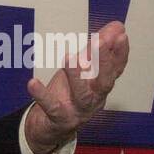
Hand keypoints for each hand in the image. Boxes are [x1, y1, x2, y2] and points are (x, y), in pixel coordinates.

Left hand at [24, 20, 128, 153]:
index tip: (121, 35)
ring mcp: (78, 111)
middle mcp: (95, 99)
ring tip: (69, 58)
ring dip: (76, 76)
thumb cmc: (70, 94)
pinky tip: (33, 82)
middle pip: (104, 82)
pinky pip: (52, 108)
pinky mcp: (59, 119)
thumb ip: (97, 49)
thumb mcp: (84, 69)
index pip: (116, 69)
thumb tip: (117, 26)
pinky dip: (42, 95)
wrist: (51, 127)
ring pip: (81, 95)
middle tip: (101, 41)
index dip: (120, 53)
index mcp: (101, 86)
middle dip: (104, 62)